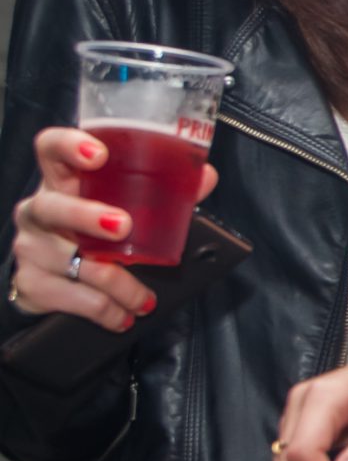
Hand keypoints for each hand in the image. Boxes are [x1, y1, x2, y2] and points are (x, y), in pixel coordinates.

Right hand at [9, 126, 215, 329]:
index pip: (50, 149)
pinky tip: (122, 315)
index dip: (68, 145)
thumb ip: (164, 192)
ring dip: (118, 284)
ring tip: (144, 298)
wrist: (56, 284)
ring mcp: (31, 248)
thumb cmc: (96, 234)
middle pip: (52, 207)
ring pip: (73, 262)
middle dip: (86, 216)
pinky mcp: (30, 283)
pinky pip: (71, 298)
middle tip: (123, 226)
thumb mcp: (125, 209)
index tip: (97, 154)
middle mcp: (40, 211)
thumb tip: (205, 177)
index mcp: (63, 183)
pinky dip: (104, 310)